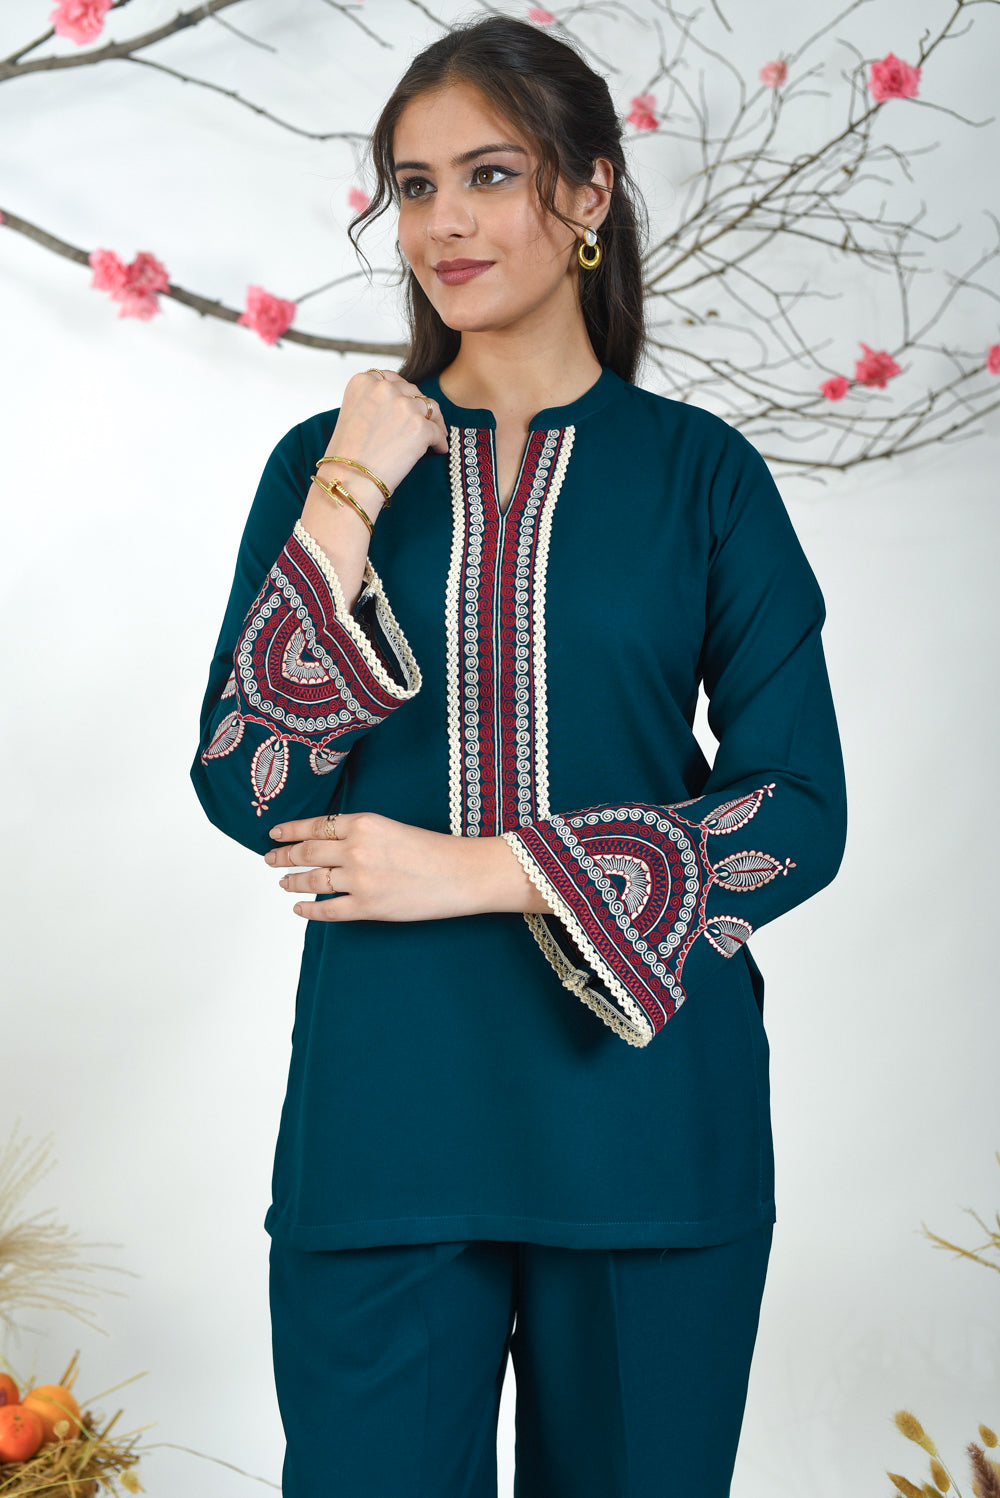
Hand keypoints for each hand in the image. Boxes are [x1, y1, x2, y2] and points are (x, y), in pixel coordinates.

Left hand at [264, 811, 551, 921]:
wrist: (463, 874)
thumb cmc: (436, 850)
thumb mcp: (392, 828)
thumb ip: (360, 832)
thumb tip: (328, 843)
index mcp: (364, 823)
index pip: (315, 827)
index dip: (290, 831)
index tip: (274, 834)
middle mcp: (356, 849)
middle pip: (307, 853)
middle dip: (283, 856)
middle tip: (270, 858)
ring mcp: (360, 880)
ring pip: (312, 881)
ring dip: (292, 881)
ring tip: (282, 881)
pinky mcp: (368, 907)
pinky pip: (327, 910)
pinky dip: (309, 909)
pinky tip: (299, 907)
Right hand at [320, 369, 449, 510]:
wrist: (350, 479)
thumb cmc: (348, 454)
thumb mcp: (353, 412)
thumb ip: (374, 400)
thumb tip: (401, 402)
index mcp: (364, 381)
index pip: (391, 378)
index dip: (402, 392)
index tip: (407, 404)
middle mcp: (384, 388)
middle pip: (413, 391)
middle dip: (418, 407)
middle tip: (422, 422)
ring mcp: (404, 406)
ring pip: (430, 408)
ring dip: (434, 422)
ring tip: (436, 435)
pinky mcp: (420, 427)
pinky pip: (438, 431)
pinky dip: (439, 441)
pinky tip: (438, 449)